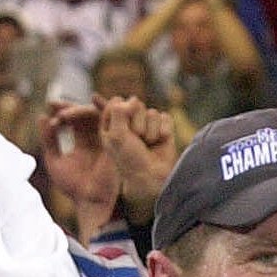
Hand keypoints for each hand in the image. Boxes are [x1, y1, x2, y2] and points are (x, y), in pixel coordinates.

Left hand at [40, 102, 118, 214]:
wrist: (91, 201)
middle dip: (71, 107)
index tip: (50, 105)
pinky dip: (100, 110)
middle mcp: (96, 138)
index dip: (63, 109)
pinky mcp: (116, 140)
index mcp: (83, 142)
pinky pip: (111, 119)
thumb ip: (49, 140)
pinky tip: (85, 111)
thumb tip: (42, 117)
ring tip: (64, 115)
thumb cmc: (74, 187)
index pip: (75, 119)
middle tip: (56, 108)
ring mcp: (106, 138)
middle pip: (85, 113)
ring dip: (80, 110)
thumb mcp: (54, 160)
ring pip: (97, 114)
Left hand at [99, 96, 178, 213]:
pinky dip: (164, 130)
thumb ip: (118, 112)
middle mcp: (129, 121)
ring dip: (150, 130)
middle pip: (136, 103)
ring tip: (147, 144)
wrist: (152, 177)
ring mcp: (147, 124)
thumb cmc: (130, 159)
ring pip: (151, 112)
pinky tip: (160, 141)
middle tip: (135, 140)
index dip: (120, 113)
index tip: (122, 129)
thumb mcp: (116, 135)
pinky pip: (165, 117)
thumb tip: (133, 100)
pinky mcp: (163, 127)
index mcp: (111, 122)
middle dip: (137, 123)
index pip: (115, 102)